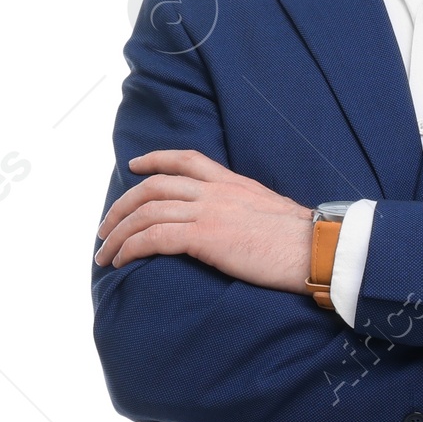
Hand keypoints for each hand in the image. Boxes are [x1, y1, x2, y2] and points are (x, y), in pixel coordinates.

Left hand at [96, 150, 314, 292]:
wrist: (317, 249)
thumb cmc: (303, 240)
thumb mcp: (271, 211)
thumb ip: (247, 210)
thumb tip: (239, 225)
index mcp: (232, 182)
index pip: (185, 159)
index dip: (153, 159)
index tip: (133, 167)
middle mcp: (215, 191)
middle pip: (152, 186)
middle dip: (121, 206)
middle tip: (105, 227)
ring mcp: (209, 212)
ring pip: (146, 212)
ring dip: (118, 234)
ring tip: (105, 254)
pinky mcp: (205, 237)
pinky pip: (154, 238)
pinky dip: (131, 248)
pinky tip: (122, 262)